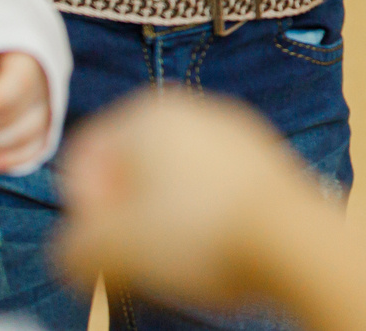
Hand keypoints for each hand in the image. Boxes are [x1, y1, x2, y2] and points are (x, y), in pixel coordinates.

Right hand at [53, 91, 331, 312]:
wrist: (294, 240)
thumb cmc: (197, 234)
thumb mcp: (107, 251)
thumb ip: (71, 247)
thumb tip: (76, 248)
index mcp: (147, 112)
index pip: (84, 156)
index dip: (83, 205)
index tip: (104, 238)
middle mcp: (193, 109)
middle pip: (132, 168)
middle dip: (125, 214)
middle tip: (138, 255)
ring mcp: (234, 132)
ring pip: (174, 181)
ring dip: (165, 218)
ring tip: (180, 256)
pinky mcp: (265, 161)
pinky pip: (215, 190)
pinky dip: (206, 217)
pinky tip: (216, 246)